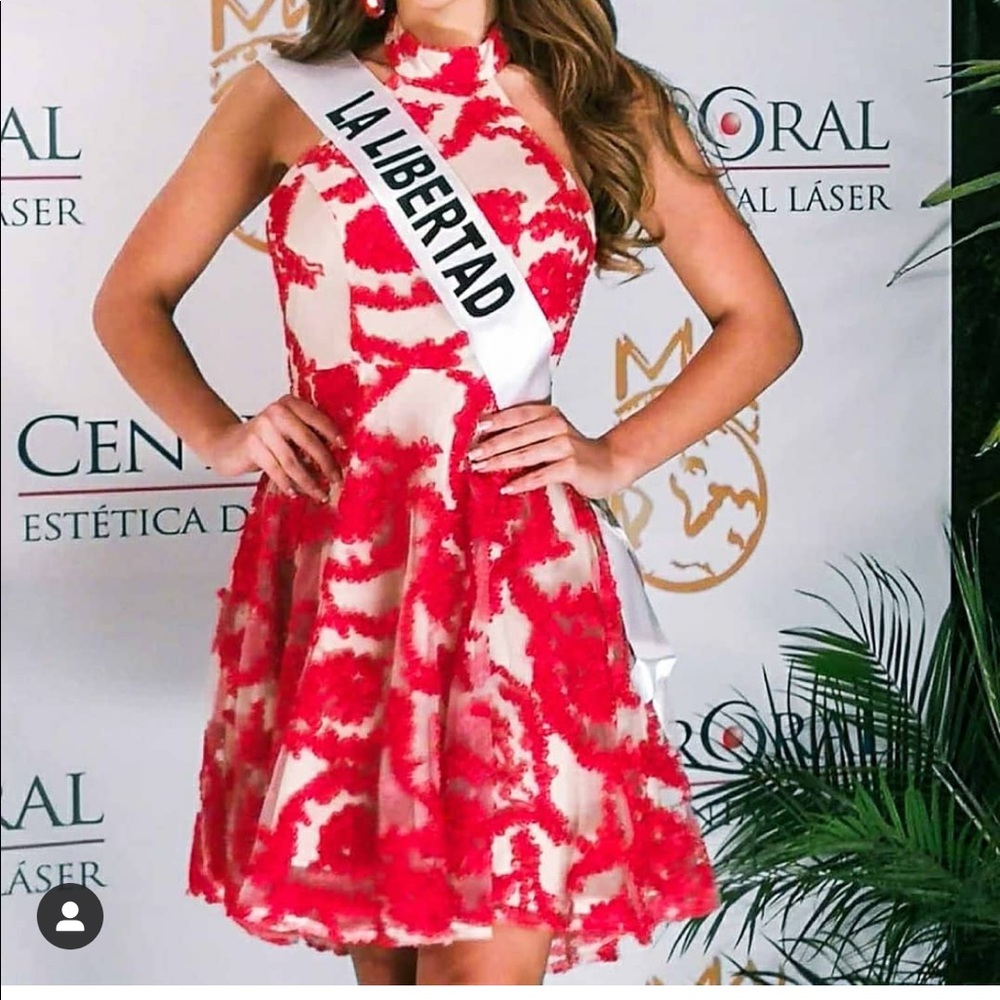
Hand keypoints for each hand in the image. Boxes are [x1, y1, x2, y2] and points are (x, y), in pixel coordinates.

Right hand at [203, 394, 343, 501]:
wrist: (226, 443)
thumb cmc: (265, 439)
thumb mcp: (288, 432)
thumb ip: (308, 437)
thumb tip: (338, 459)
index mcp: (290, 404)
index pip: (317, 418)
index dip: (332, 433)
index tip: (345, 449)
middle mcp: (277, 412)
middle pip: (308, 440)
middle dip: (326, 463)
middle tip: (337, 480)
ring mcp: (262, 428)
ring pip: (292, 460)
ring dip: (309, 481)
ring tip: (320, 493)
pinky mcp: (251, 446)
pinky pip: (276, 470)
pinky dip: (287, 484)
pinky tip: (295, 493)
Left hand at [467, 403, 631, 498]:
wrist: (611, 464)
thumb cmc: (576, 453)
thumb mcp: (552, 436)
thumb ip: (528, 435)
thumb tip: (489, 442)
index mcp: (549, 414)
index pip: (517, 415)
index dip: (495, 422)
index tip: (475, 431)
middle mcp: (557, 426)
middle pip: (518, 434)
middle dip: (491, 445)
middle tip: (472, 455)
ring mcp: (565, 446)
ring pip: (526, 453)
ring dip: (501, 462)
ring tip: (482, 468)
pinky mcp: (572, 466)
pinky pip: (542, 475)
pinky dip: (523, 482)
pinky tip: (507, 488)